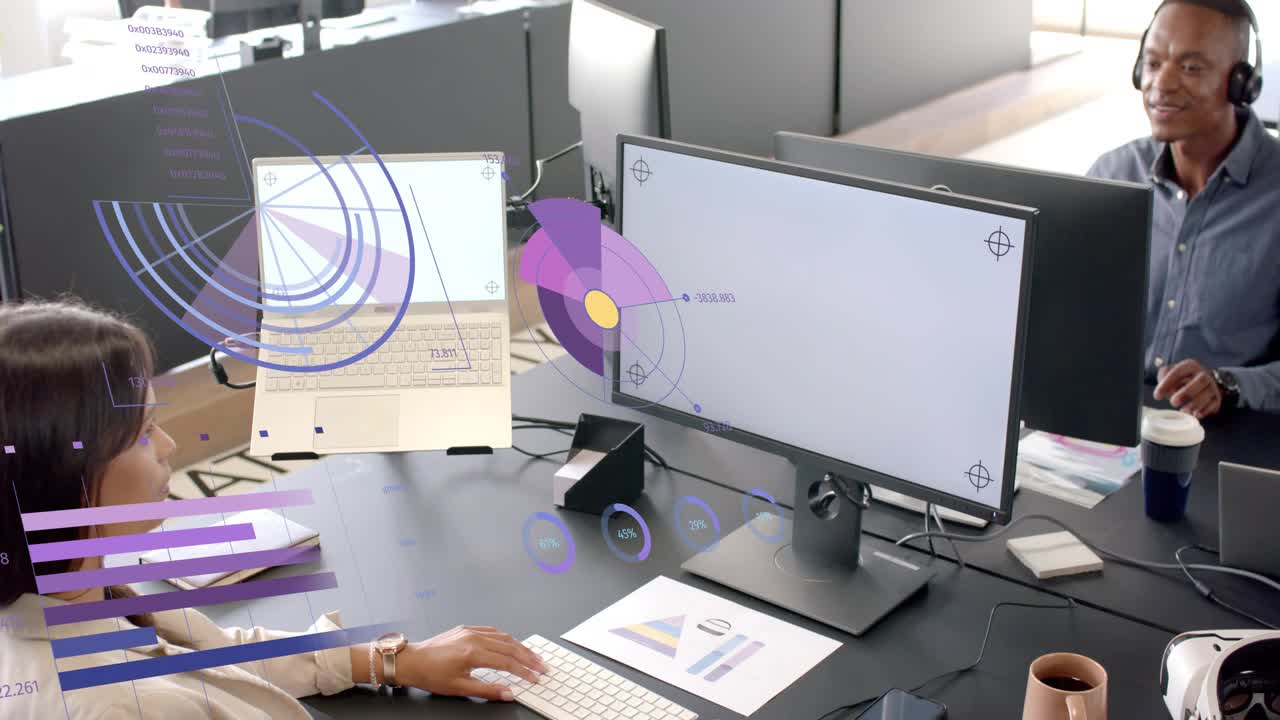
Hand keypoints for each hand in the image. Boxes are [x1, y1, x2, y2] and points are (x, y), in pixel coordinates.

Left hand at [395, 625, 547, 700]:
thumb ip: (487, 690)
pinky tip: (512, 643)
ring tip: (532, 656)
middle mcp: (474, 638)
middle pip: (510, 647)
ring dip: (520, 647)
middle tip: (541, 666)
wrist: (412, 661)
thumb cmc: (430, 674)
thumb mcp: (459, 688)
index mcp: (473, 653)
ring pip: (504, 636)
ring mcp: (470, 631)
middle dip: (529, 658)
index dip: (524, 671)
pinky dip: (506, 637)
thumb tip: (508, 693)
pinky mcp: (466, 628)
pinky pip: (492, 630)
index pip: (507, 662)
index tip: (535, 677)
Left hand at [1155, 359, 1222, 418]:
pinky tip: (1195, 414)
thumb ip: (1163, 376)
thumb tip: (1163, 389)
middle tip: (1173, 402)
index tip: (1157, 396)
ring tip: (1183, 410)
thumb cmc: (1181, 378)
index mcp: (1190, 366)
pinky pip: (1214, 404)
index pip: (1178, 372)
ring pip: (1208, 393)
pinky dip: (1204, 410)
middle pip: (1200, 381)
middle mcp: (1204, 374)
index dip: (1167, 384)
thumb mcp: (1169, 373)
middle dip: (1186, 393)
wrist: (1201, 382)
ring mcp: (1212, 386)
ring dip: (1195, 404)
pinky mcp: (1216, 398)